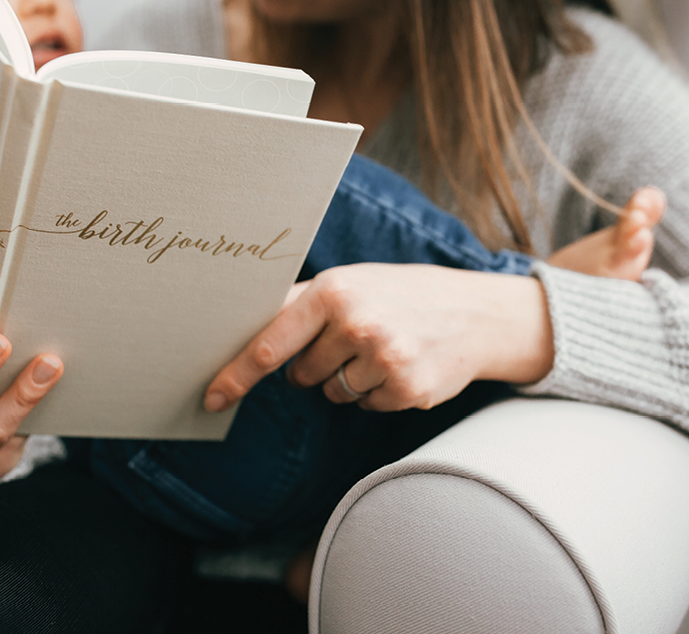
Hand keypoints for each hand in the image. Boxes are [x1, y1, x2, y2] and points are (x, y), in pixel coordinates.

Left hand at [204, 264, 552, 412]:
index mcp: (334, 291)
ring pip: (332, 393)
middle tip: (353, 337)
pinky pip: (365, 406)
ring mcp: (385, 359)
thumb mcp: (350, 283)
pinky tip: (401, 365)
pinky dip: (377, 393)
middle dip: (318, 363)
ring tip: (382, 348)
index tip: (212, 397)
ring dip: (349, 379)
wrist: (476, 313)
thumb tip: (238, 328)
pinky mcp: (407, 390)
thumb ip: (299, 304)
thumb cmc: (400, 294)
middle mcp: (357, 323)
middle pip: (301, 374)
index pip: (270, 344)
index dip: (236, 375)